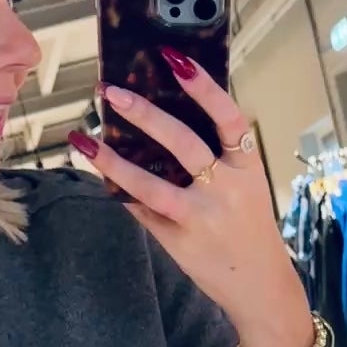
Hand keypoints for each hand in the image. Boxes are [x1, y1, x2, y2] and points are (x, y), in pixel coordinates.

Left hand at [68, 55, 313, 346]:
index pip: (229, 118)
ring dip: (114, 161)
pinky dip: (122, 192)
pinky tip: (102, 175)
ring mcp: (201, 218)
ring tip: (86, 141)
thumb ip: (218, 158)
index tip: (175, 59)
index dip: (204, 88)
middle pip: (183, 144)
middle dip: (144, 115)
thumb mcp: (247, 188)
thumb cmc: (250, 229)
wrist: (260, 287)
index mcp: (247, 168)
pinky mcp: (180, 242)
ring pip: (151, 185)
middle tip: (112, 92)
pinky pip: (144, 211)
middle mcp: (226, 191)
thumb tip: (164, 118)